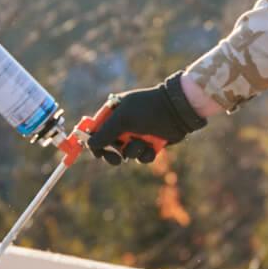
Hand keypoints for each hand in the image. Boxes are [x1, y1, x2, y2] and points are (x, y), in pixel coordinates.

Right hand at [87, 72, 208, 163]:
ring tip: (142, 143)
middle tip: (116, 160)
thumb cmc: (148, 109)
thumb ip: (105, 132)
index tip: (95, 152)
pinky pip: (141, 157)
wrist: (178, 111)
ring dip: (133, 151)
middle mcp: (124, 123)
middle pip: (109, 145)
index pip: (97, 129)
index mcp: (114, 112)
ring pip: (126, 153)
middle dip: (112, 153)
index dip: (93, 141)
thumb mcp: (124, 118)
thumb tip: (89, 144)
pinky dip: (146, 154)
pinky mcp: (150, 144)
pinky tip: (153, 146)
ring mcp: (137, 134)